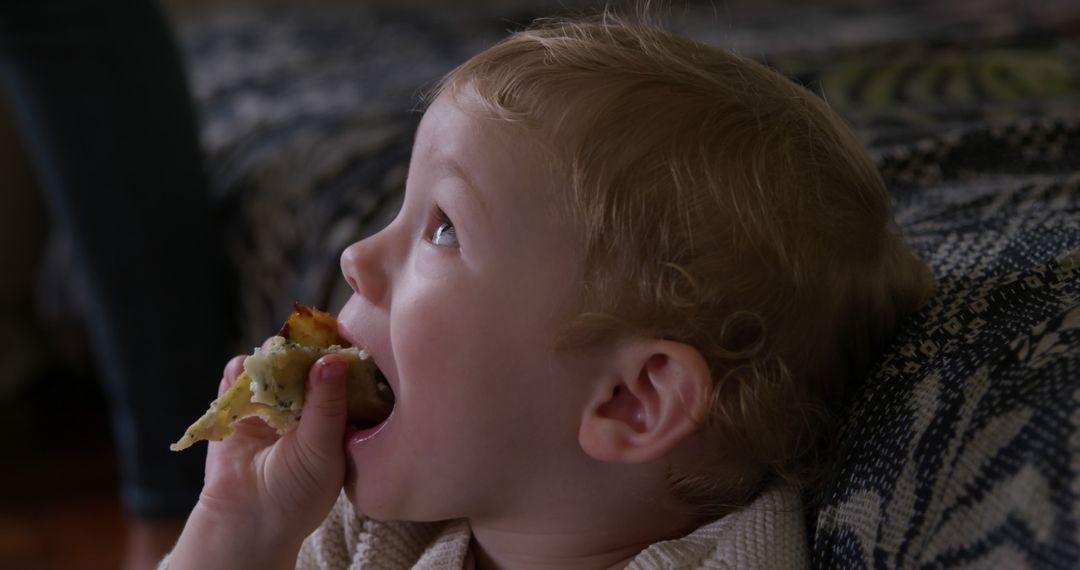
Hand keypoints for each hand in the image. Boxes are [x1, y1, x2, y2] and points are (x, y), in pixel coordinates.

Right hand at [168, 351, 348, 568]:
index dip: (338, 354)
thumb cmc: (299, 491)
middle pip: (304, 362)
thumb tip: (332, 360)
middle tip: (299, 340)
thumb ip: (327, 405)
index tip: (337, 333)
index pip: (341, 373)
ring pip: (271, 365)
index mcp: (336, 414)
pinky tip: (243, 373)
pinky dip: (238, 371)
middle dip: (301, 348)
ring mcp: (271, 404)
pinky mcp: (238, 407)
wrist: (250, 520)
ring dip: (269, 356)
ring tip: (271, 356)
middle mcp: (305, 405)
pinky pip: (237, 378)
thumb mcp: (323, 448)